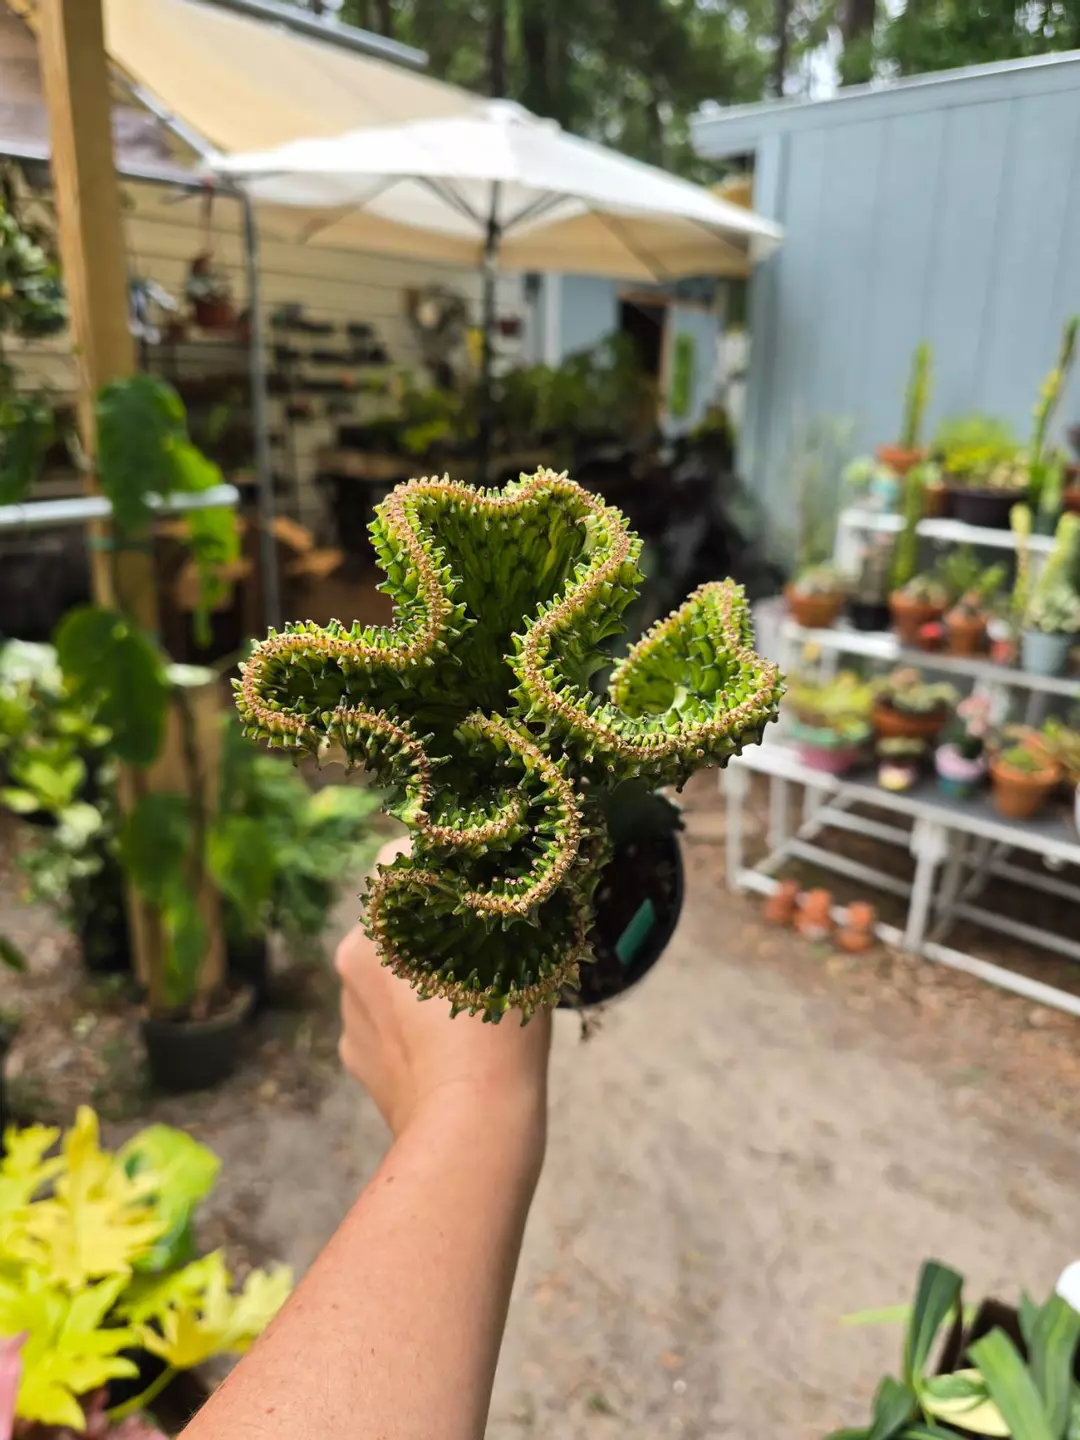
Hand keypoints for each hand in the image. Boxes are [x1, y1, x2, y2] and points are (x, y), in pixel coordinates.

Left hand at [335, 841, 551, 1144]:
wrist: (470, 1124)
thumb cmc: (499, 1028)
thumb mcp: (516, 948)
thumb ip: (496, 907)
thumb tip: (504, 883)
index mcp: (386, 912)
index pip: (403, 858)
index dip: (442, 865)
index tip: (473, 886)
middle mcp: (354, 950)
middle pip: (396, 918)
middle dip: (431, 927)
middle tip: (479, 952)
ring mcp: (349, 1006)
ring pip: (387, 972)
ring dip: (416, 978)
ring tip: (464, 1010)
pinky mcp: (353, 1052)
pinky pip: (380, 1021)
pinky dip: (406, 1026)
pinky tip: (444, 1046)